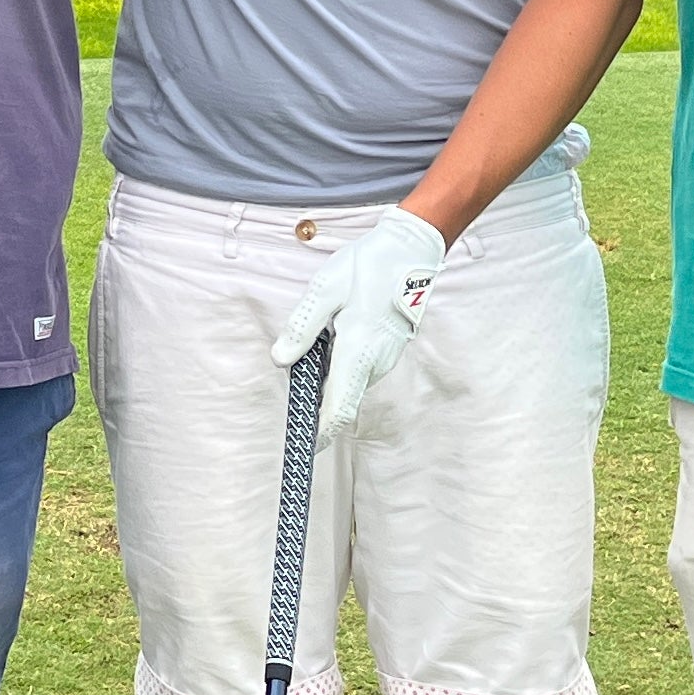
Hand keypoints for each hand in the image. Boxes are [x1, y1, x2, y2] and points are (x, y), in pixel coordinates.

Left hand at [272, 206, 447, 439]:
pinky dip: (344, 361)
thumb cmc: (368, 265)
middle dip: (318, 396)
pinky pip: (362, 366)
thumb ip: (302, 327)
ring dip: (330, 374)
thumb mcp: (325, 288)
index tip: (307, 446)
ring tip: (319, 338)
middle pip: (343, 397)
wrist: (412, 249)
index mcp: (358, 350)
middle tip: (298, 371)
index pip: (339, 408)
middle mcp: (376, 361)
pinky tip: (336, 333)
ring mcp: (387, 356)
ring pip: (352, 381)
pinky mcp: (390, 348)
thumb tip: (281, 359)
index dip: (322, 432)